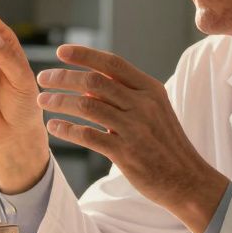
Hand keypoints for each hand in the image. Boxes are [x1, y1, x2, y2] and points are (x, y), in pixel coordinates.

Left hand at [36, 45, 227, 232]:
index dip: (84, 55)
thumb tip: (88, 87)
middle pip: (94, 82)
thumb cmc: (166, 144)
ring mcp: (135, 129)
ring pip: (87, 106)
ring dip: (59, 101)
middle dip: (63, 77)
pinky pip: (88, 136)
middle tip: (43, 78)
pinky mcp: (126, 153)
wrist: (188, 180)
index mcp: (150, 90)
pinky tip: (54, 127)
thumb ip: (124, 96)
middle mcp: (143, 105)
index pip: (113, 63)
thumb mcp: (153, 112)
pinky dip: (67, 129)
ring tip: (43, 101)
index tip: (61, 52)